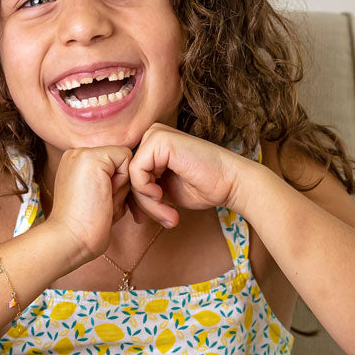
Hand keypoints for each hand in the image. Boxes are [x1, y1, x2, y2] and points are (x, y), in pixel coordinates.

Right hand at [44, 145, 133, 265]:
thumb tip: (134, 173)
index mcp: (77, 163)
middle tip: (99, 203)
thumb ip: (113, 181)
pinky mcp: (92, 157)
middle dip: (120, 184)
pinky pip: (126, 157)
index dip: (116, 185)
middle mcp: (77, 154)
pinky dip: (123, 180)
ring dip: (121, 185)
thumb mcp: (101, 197)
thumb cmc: (87, 226)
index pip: (114, 163)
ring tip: (102, 201)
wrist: (69, 239)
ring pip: (124, 159)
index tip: (98, 202)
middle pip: (120, 161)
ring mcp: (82, 153)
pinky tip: (106, 194)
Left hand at [127, 123, 246, 228]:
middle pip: (128, 175)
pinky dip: (146, 192)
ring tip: (168, 215)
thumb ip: (146, 192)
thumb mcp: (166, 191)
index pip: (130, 175)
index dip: (139, 200)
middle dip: (144, 204)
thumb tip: (123, 205)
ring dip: (147, 203)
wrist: (231, 182)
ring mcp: (155, 135)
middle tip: (164, 219)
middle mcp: (152, 136)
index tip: (155, 218)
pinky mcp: (159, 139)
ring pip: (131, 176)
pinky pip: (136, 172)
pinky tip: (164, 197)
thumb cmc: (204, 187)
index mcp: (153, 146)